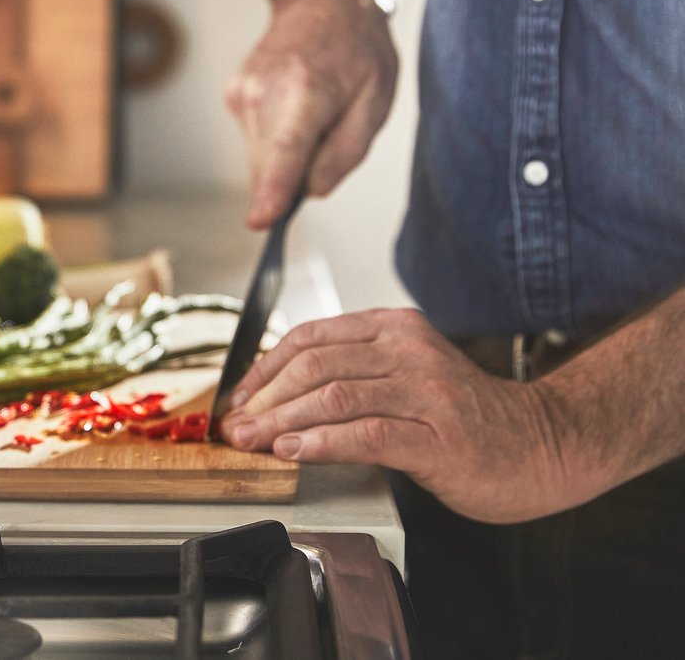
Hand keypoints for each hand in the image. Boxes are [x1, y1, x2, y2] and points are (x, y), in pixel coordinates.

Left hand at [219, 308, 589, 523]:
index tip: (239, 397)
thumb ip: (350, 375)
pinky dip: (322, 441)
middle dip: (264, 398)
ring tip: (254, 440)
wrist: (542, 445)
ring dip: (282, 420)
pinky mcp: (438, 437)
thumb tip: (274, 396)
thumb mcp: (404, 376)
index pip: (311, 336)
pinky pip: (367, 433)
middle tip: (236, 426)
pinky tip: (295, 450)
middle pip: (315, 365)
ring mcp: (426, 392)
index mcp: (395, 328)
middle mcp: (410, 351)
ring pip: (335, 396)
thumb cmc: (465, 418)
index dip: (264, 368)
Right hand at [226, 0, 397, 228]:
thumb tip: (311, 190)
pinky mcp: (232, 96)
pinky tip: (294, 104)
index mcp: (305, 91)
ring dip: (286, 153)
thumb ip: (345, 153)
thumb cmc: (357, 48)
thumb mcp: (376, 102)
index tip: (259, 222)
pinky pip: (255, 139)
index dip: (273, 191)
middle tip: (327, 131)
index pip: (285, 152)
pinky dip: (275, 136)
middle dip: (293, 174)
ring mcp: (241, 93)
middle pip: (268, 167)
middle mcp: (263, 93)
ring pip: (259, 157)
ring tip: (312, 111)